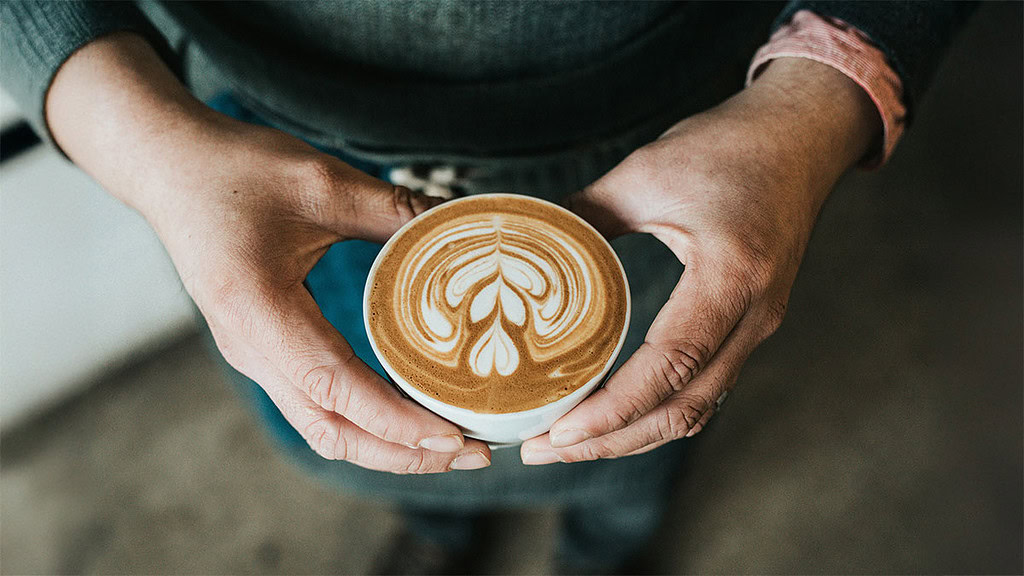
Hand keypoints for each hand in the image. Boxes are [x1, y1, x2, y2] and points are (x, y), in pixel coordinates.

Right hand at [46, 33, 491, 472]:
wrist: (167, 167)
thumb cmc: (235, 170)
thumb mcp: (322, 182)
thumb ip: (394, 209)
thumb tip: (464, 223)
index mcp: (259, 312)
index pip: (336, 389)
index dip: (397, 422)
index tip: (454, 437)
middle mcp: (251, 349)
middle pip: (333, 431)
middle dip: (405, 454)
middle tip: (475, 453)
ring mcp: (253, 355)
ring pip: (323, 427)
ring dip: (387, 446)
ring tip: (450, 445)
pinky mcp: (262, 349)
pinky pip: (316, 405)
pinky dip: (366, 422)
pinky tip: (408, 412)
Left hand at [521, 58, 879, 463]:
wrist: (802, 135)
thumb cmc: (731, 146)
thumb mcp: (646, 172)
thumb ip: (583, 213)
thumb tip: (523, 243)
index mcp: (732, 275)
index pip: (672, 364)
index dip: (614, 408)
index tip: (558, 431)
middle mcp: (755, 314)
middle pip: (684, 407)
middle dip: (611, 440)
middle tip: (542, 449)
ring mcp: (758, 325)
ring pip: (697, 408)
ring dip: (632, 435)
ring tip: (568, 443)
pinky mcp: (750, 325)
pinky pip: (706, 387)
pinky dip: (657, 412)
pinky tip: (614, 414)